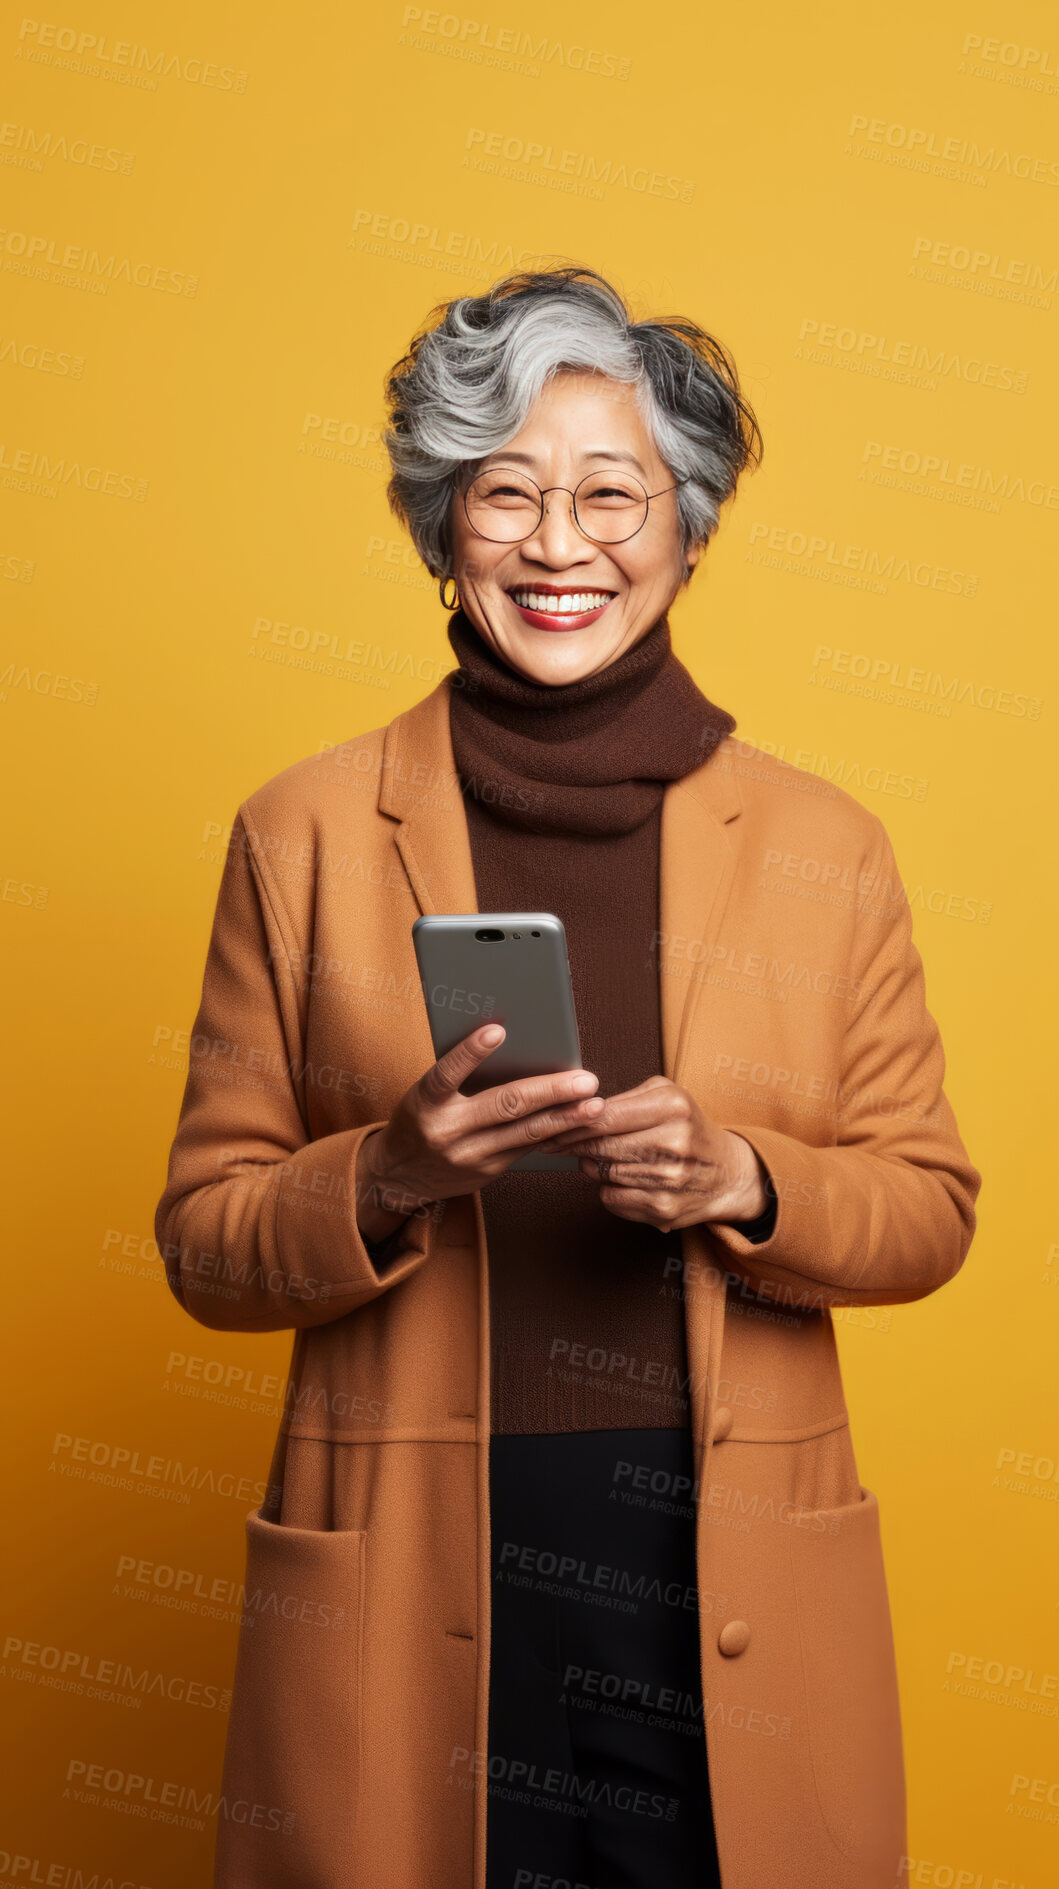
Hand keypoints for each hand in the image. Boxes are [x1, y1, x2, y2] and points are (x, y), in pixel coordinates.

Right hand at [355, 1023, 604, 1243]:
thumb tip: (509, 1042)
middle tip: (585, 1080)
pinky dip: (554, 1133)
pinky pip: (527, 1148)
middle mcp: (447, 1131)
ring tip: (594, 1104)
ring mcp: (470, 1156)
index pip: (447, 1073)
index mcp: (426, 1103)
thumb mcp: (425, 1094)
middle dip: (550, 1092)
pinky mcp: (487, 1172)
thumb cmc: (418, 1118)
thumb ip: (459, 1075)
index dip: (471, 1052)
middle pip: (504, 1106)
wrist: (397, 1177)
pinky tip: (579, 1123)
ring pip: (525, 1133)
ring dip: (565, 1117)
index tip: (497, 1030)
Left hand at [540, 1074, 769, 1233]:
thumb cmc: (689, 1127)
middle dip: (575, 1145)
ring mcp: (668, 1180)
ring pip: (603, 1174)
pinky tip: (624, 1179)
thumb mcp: (666, 1095)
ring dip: (594, 1166)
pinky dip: (610, 1189)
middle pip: (599, 1147)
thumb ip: (623, 1097)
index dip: (571, 1121)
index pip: (603, 1116)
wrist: (727, 1174)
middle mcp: (674, 1143)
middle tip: (562, 1141)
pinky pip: (612, 1199)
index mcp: (672, 1107)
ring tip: (605, 1157)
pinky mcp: (663, 1209)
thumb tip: (577, 1109)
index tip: (551, 1122)